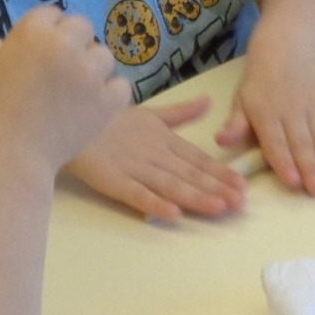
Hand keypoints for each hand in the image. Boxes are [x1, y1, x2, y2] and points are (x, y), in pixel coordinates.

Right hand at [0, 7, 132, 174]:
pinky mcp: (107, 99)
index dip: (49, 34)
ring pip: (103, 57)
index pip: (53, 14)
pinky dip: (109, 97)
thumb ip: (27, 50)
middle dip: (75, 47)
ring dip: (93, 72)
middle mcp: (64, 44)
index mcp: (31, 31)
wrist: (4, 161)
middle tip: (62, 75)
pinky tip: (91, 110)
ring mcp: (88, 72)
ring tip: (75, 98)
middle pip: (83, 28)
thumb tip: (47, 46)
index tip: (44, 54)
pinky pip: (120, 86)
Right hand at [64, 97, 245, 221]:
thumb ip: (180, 113)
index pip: (197, 158)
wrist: (71, 115)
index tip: (242, 185)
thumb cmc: (110, 118)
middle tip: (241, 202)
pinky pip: (136, 193)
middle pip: (189, 173)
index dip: (220, 172)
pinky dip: (155, 203)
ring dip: (195, 196)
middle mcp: (154, 153)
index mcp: (164, 138)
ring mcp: (134, 167)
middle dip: (216, 188)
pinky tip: (174, 213)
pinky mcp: (113, 180)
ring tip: (219, 207)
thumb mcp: (150, 112)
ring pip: (170, 184)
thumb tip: (208, 101)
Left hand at [219, 55, 314, 196]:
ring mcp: (312, 105)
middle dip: (310, 167)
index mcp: (266, 113)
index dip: (284, 162)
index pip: (275, 141)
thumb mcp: (241, 100)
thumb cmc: (259, 84)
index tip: (292, 181)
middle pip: (301, 142)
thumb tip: (221, 141)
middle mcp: (291, 110)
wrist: (284, 50)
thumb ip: (235, 124)